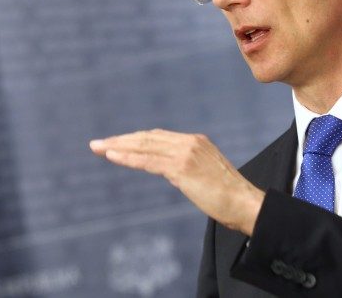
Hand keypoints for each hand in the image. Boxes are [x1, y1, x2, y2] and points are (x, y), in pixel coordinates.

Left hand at [89, 129, 263, 235]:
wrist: (244, 204)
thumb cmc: (228, 196)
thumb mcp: (204, 175)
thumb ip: (186, 169)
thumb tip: (170, 173)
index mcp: (197, 141)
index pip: (158, 136)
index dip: (135, 139)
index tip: (116, 143)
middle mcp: (190, 142)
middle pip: (147, 137)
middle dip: (121, 140)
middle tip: (97, 144)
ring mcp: (186, 153)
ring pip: (144, 146)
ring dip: (118, 146)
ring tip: (98, 148)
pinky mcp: (182, 168)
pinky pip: (148, 161)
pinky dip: (128, 157)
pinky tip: (112, 156)